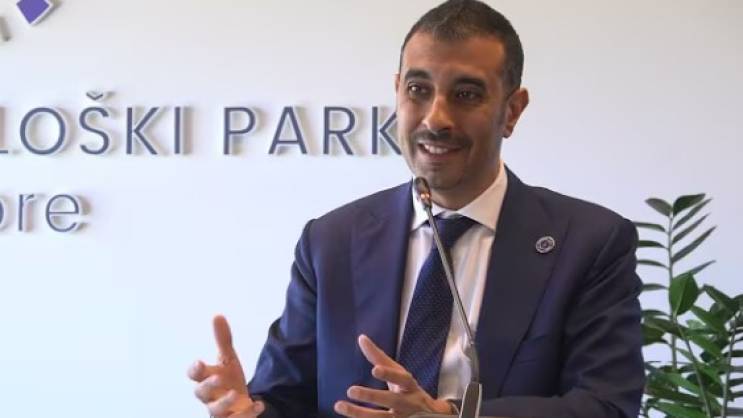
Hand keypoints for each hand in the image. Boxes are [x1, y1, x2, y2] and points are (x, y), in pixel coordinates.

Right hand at [188, 315, 264, 417]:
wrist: (241, 401)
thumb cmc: (228, 379)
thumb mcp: (228, 359)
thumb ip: (223, 340)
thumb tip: (217, 315)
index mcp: (206, 378)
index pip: (194, 374)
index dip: (195, 369)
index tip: (200, 362)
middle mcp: (209, 396)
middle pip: (200, 393)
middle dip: (208, 385)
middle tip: (218, 377)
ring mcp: (220, 410)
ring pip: (215, 411)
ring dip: (225, 402)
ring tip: (236, 393)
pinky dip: (247, 413)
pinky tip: (259, 404)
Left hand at [334, 334, 454, 417]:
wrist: (428, 416)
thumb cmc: (406, 389)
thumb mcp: (397, 373)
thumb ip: (378, 357)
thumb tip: (361, 338)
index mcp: (409, 386)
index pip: (402, 378)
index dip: (389, 374)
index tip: (374, 369)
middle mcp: (408, 403)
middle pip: (392, 400)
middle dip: (372, 396)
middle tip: (350, 390)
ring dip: (360, 414)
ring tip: (339, 406)